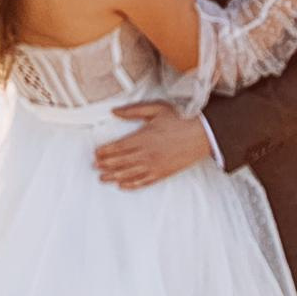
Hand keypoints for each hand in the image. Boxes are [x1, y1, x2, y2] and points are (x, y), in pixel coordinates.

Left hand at [94, 103, 214, 189]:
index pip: (117, 147)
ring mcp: (154, 166)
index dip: (105, 151)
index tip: (96, 153)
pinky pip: (143, 182)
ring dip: (113, 177)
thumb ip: (133, 111)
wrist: (202, 135)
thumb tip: (114, 111)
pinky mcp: (162, 173)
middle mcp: (146, 154)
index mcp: (143, 138)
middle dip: (105, 165)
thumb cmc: (180, 120)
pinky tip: (123, 186)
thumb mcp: (156, 109)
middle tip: (94, 166)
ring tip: (102, 178)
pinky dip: (131, 185)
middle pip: (120, 162)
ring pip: (129, 174)